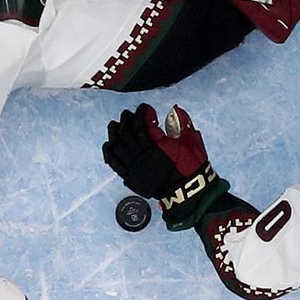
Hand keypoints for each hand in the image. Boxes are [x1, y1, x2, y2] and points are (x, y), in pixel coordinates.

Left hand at [102, 104, 227, 230]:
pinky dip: (109, 151)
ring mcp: (135, 166)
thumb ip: (184, 124)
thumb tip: (176, 110)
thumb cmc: (190, 169)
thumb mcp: (192, 143)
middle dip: (126, 119)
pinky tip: (108, 143)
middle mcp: (144, 154)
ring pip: (118, 144)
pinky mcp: (130, 176)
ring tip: (114, 124)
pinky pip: (113, 162)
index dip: (143, 113)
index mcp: (158, 144)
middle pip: (127, 132)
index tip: (146, 109)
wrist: (186, 191)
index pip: (144, 123)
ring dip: (114, 132)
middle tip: (127, 114)